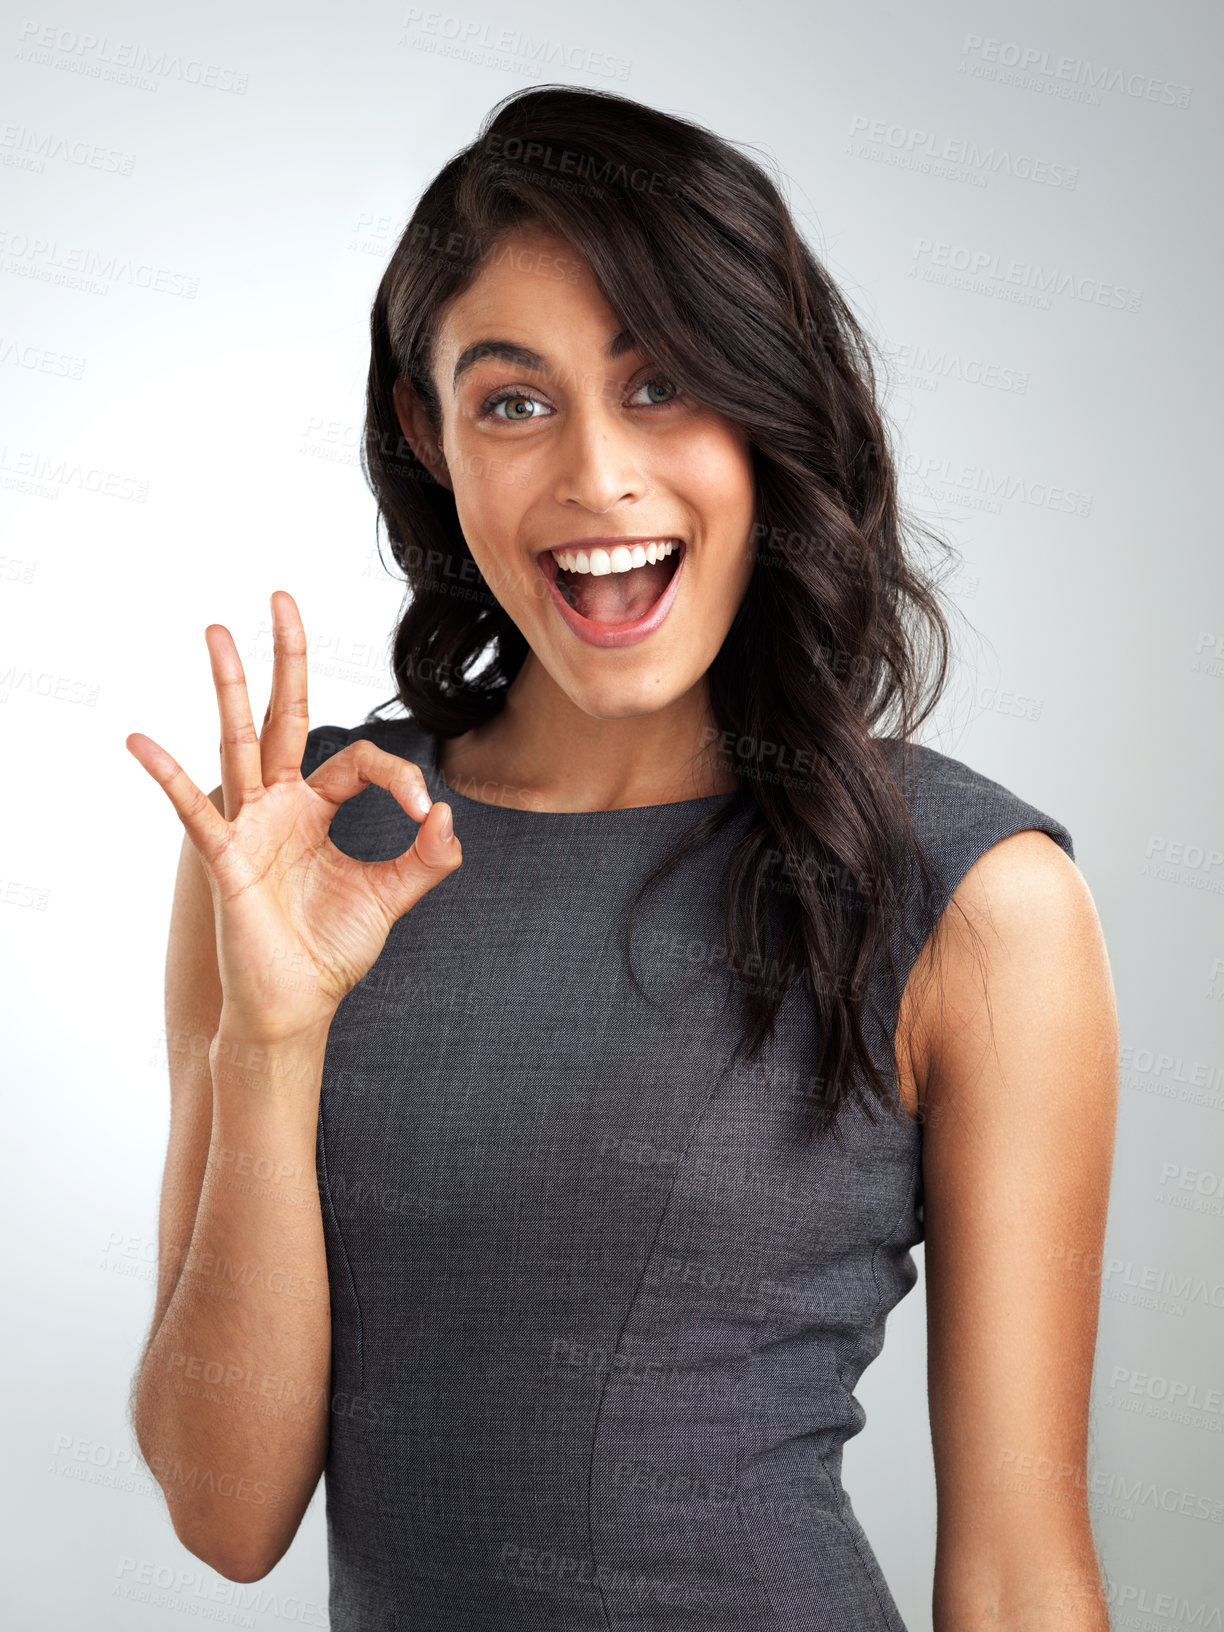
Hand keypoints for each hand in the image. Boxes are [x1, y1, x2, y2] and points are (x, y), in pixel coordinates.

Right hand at [126, 590, 461, 1044]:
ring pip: (239, 742)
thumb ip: (428, 857)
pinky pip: (194, 810)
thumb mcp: (393, 896)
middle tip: (282, 596)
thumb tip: (447, 815)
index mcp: (317, 808)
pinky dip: (167, 776)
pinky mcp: (226, 858)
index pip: (358, 759)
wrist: (296, 1007)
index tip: (422, 814)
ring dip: (230, 687)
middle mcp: (279, 805)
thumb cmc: (332, 950)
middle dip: (285, 659)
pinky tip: (140, 741)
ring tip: (217, 631)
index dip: (396, 776)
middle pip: (283, 717)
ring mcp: (248, 826)